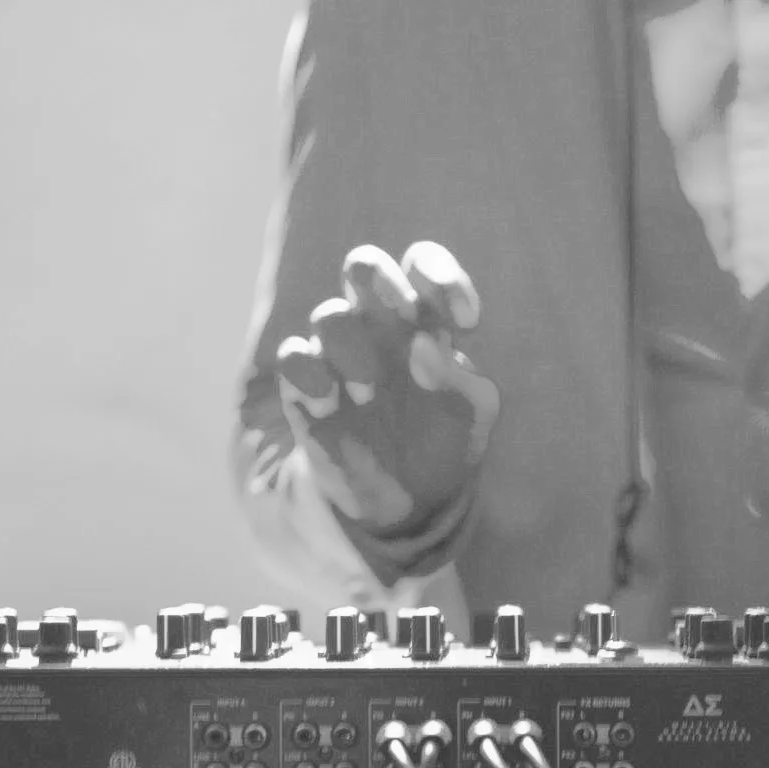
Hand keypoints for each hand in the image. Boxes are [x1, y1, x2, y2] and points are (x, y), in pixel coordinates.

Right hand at [275, 242, 499, 531]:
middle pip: (363, 266)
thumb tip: (423, 345)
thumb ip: (461, 379)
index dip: (442, 278)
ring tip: (370, 391)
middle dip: (382, 283)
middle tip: (405, 317)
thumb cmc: (448, 441)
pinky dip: (308, 372)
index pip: (424, 267)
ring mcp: (339, 358)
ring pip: (328, 315)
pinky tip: (330, 402)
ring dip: (353, 346)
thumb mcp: (475, 414)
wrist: (413, 501)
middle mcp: (378, 329)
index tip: (467, 323)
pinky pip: (293, 359)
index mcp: (424, 320)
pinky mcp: (306, 394)